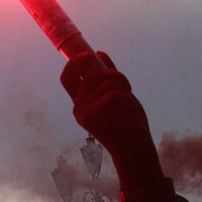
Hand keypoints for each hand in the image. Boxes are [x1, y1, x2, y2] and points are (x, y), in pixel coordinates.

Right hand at [59, 51, 160, 181]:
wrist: (134, 147)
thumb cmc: (125, 122)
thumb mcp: (114, 96)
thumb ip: (106, 76)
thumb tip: (99, 53)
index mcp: (81, 103)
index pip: (67, 77)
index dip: (75, 62)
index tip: (89, 54)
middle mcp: (79, 108)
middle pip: (94, 73)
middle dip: (114, 75)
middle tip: (125, 88)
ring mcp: (85, 112)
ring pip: (107, 81)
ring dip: (123, 86)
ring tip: (127, 104)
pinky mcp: (95, 115)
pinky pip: (114, 92)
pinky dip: (127, 98)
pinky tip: (128, 111)